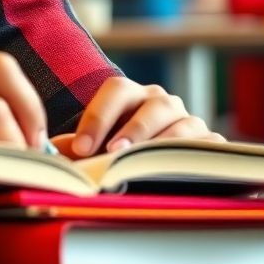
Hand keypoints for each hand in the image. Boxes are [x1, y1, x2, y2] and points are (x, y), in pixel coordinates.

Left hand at [55, 76, 223, 157]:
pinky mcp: (214, 146)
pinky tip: (182, 173)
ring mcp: (191, 122)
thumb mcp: (96, 148)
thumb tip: (49, 153)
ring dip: (162, 144)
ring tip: (143, 164)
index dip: (98, 116)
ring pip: (183, 125)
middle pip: (154, 104)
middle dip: (133, 129)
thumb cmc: (121, 154)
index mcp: (132, 95)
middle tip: (113, 154)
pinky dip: (198, 158)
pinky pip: (212, 148)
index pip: (116, 90)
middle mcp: (163, 103)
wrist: (163, 171)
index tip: (81, 147)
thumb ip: (74, 147)